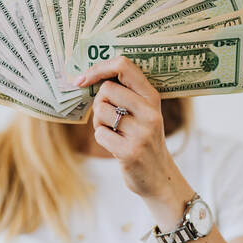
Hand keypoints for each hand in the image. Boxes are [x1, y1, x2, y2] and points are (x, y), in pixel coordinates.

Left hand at [74, 56, 194, 226]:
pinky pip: (99, 134)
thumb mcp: (144, 112)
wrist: (159, 177)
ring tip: (114, 132)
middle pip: (107, 89)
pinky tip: (115, 145)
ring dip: (99, 122)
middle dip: (99, 102)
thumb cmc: (143, 138)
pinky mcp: (130, 151)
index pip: (124, 66)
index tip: (83, 78)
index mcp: (152, 96)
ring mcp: (142, 132)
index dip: (99, 68)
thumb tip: (87, 75)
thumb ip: (126, 93)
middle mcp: (150, 112)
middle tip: (109, 117)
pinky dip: (101, 138)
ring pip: (100, 111)